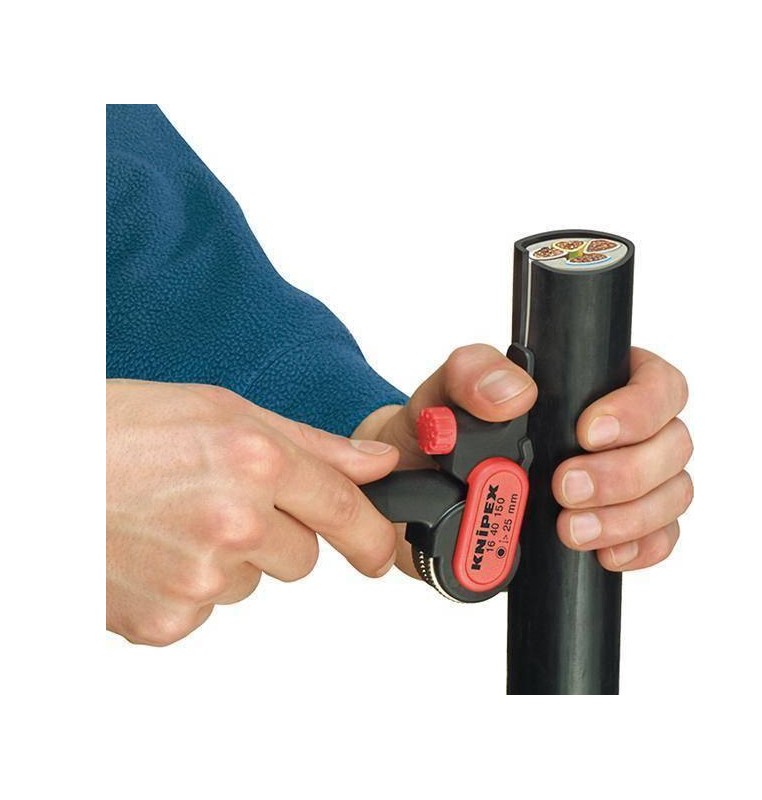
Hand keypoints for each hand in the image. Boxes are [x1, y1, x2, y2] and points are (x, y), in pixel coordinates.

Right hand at [107, 379, 398, 645]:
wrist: (35, 471)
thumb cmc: (118, 428)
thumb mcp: (220, 411)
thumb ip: (311, 445)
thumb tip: (375, 463)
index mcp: (255, 461)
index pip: (344, 511)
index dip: (370, 535)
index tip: (379, 552)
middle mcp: (235, 523)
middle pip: (302, 557)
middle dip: (276, 535)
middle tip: (219, 502)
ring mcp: (199, 579)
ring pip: (251, 583)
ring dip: (227, 558)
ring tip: (172, 520)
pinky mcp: (166, 622)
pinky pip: (206, 611)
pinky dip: (187, 588)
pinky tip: (151, 551)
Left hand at [353, 344, 692, 574]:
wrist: (425, 490)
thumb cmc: (446, 431)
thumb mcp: (444, 393)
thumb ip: (472, 375)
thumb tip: (514, 392)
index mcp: (594, 384)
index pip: (655, 382)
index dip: (639, 408)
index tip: (588, 432)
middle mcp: (622, 431)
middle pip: (672, 443)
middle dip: (623, 473)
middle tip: (565, 488)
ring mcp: (627, 481)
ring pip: (671, 494)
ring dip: (627, 516)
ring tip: (570, 529)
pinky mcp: (619, 526)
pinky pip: (659, 538)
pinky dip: (638, 548)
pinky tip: (603, 553)